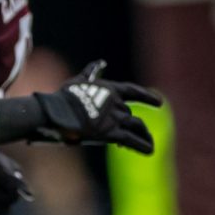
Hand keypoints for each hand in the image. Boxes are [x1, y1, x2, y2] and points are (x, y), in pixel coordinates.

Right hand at [0, 60, 160, 152]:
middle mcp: (116, 104)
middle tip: (141, 133)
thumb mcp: (78, 81)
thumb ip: (91, 72)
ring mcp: (114, 119)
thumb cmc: (63, 97)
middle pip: (131, 115)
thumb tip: (101, 63)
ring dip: (145, 135)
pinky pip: (131, 140)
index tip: (159, 103)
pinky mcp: (110, 133)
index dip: (147, 97)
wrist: (55, 113)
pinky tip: (150, 151)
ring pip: (137, 127)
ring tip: (150, 143)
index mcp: (111, 89)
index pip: (133, 91)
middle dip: (137, 125)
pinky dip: (142, 145)